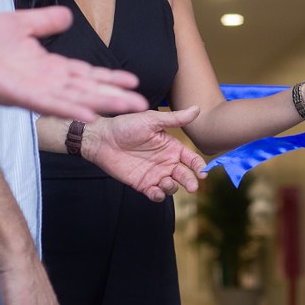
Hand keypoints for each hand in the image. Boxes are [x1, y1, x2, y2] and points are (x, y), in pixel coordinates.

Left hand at [0, 7, 148, 120]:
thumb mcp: (20, 24)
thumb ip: (45, 22)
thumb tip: (68, 16)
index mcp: (48, 67)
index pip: (85, 74)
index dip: (109, 79)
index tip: (133, 82)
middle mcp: (46, 82)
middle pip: (88, 90)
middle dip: (115, 97)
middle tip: (143, 104)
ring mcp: (34, 91)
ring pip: (76, 99)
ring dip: (102, 104)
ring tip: (127, 108)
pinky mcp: (18, 96)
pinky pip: (48, 104)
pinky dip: (70, 110)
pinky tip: (89, 115)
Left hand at [81, 108, 208, 200]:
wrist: (102, 139)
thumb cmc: (126, 125)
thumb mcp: (152, 120)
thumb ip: (175, 119)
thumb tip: (197, 109)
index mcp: (171, 147)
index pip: (191, 159)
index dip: (199, 166)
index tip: (202, 172)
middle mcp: (166, 162)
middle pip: (185, 175)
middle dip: (191, 182)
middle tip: (192, 186)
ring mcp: (154, 174)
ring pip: (172, 187)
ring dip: (173, 188)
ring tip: (166, 182)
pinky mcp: (142, 184)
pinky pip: (155, 194)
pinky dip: (158, 195)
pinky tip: (155, 190)